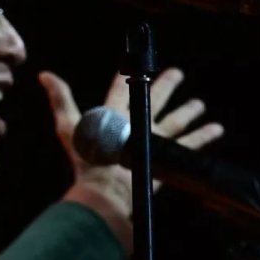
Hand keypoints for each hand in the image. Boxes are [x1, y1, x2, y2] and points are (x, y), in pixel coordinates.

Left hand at [40, 67, 224, 251]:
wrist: (108, 195)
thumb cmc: (88, 162)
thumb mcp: (69, 126)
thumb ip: (61, 100)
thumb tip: (45, 76)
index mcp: (112, 118)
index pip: (122, 92)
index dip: (128, 77)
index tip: (137, 63)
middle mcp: (132, 129)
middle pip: (152, 102)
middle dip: (165, 87)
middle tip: (177, 73)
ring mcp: (149, 145)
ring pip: (171, 123)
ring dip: (186, 112)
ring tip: (199, 103)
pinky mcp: (162, 161)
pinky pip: (185, 145)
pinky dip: (201, 137)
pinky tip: (215, 128)